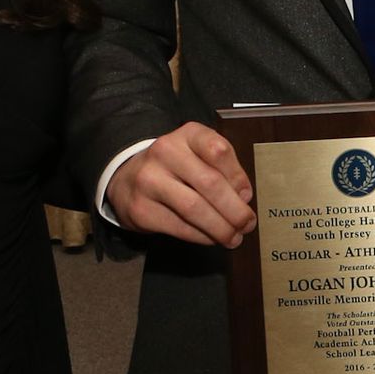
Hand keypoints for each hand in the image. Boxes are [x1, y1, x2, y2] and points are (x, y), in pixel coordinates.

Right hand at [106, 123, 253, 246]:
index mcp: (187, 135)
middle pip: (209, 183)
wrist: (127, 179)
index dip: (238, 176)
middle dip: (234, 210)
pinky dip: (202, 236)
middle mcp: (165, 152)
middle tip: (247, 224)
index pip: (218, 150)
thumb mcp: (198, 155)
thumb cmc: (175, 167)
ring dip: (220, 228)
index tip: (247, 196)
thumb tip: (242, 198)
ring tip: (234, 237)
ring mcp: (149, 180)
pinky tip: (211, 238)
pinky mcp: (141, 209)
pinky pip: (179, 227)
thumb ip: (222, 170)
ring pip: (194, 208)